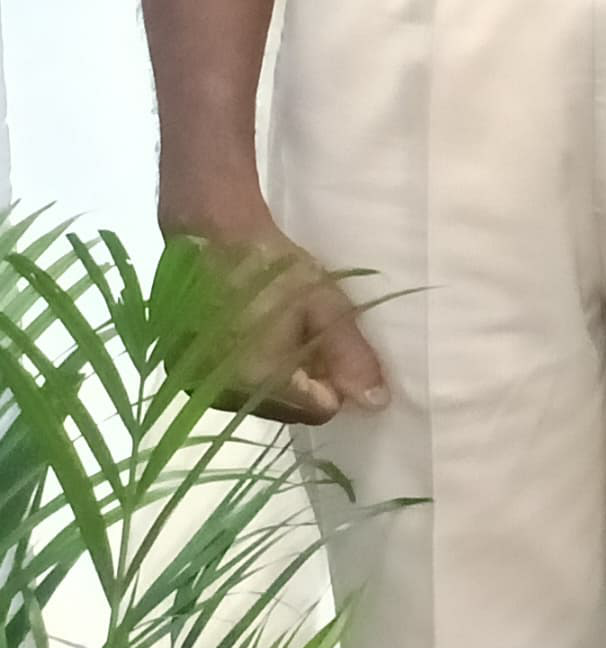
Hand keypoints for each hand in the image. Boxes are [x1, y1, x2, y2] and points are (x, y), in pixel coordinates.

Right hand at [154, 196, 386, 426]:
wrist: (213, 237)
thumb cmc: (275, 270)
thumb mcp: (325, 307)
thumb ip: (352, 357)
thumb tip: (377, 402)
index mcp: (260, 380)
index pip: (319, 409)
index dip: (339, 384)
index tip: (342, 353)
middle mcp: (225, 394)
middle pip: (290, 410)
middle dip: (312, 382)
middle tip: (317, 338)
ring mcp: (200, 386)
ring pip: (262, 400)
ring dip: (282, 379)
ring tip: (286, 334)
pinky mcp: (186, 373)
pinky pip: (235, 388)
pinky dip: (253, 372)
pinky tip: (259, 338)